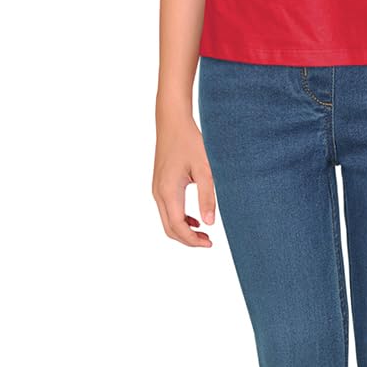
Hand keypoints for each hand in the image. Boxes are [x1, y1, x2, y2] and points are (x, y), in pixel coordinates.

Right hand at [152, 105, 216, 246]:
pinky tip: (196, 219)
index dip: (193, 240)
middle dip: (188, 240)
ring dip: (184, 230)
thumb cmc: (190, 141)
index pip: (178, 226)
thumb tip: (210, 223)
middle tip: (209, 242)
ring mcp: (157, 189)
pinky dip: (180, 220)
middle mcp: (158, 193)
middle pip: (170, 228)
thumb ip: (207, 196)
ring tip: (204, 233)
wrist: (172, 122)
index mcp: (169, 191)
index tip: (210, 243)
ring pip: (167, 220)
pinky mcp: (159, 185)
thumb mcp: (205, 169)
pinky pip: (167, 210)